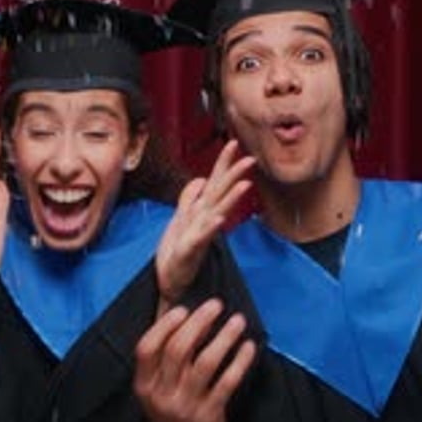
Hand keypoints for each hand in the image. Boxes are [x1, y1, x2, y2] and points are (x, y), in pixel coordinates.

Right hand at [134, 298, 255, 421]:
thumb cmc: (172, 416)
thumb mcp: (157, 393)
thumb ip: (165, 363)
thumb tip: (187, 318)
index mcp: (144, 386)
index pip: (147, 348)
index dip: (165, 326)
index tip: (184, 309)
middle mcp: (161, 395)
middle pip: (178, 349)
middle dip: (199, 322)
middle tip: (217, 305)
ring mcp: (185, 407)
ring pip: (205, 362)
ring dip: (223, 337)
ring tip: (238, 321)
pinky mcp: (208, 416)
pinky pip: (227, 382)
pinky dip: (239, 361)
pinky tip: (248, 348)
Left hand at [155, 139, 253, 305]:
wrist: (170, 280)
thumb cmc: (178, 250)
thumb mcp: (180, 217)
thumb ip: (190, 198)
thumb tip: (200, 179)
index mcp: (201, 210)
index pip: (214, 181)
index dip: (223, 162)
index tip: (233, 142)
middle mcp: (204, 219)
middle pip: (220, 192)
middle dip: (234, 175)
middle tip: (250, 160)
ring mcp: (199, 233)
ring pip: (217, 212)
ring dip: (231, 199)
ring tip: (244, 185)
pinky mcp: (190, 250)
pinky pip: (201, 236)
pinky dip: (210, 227)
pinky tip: (218, 218)